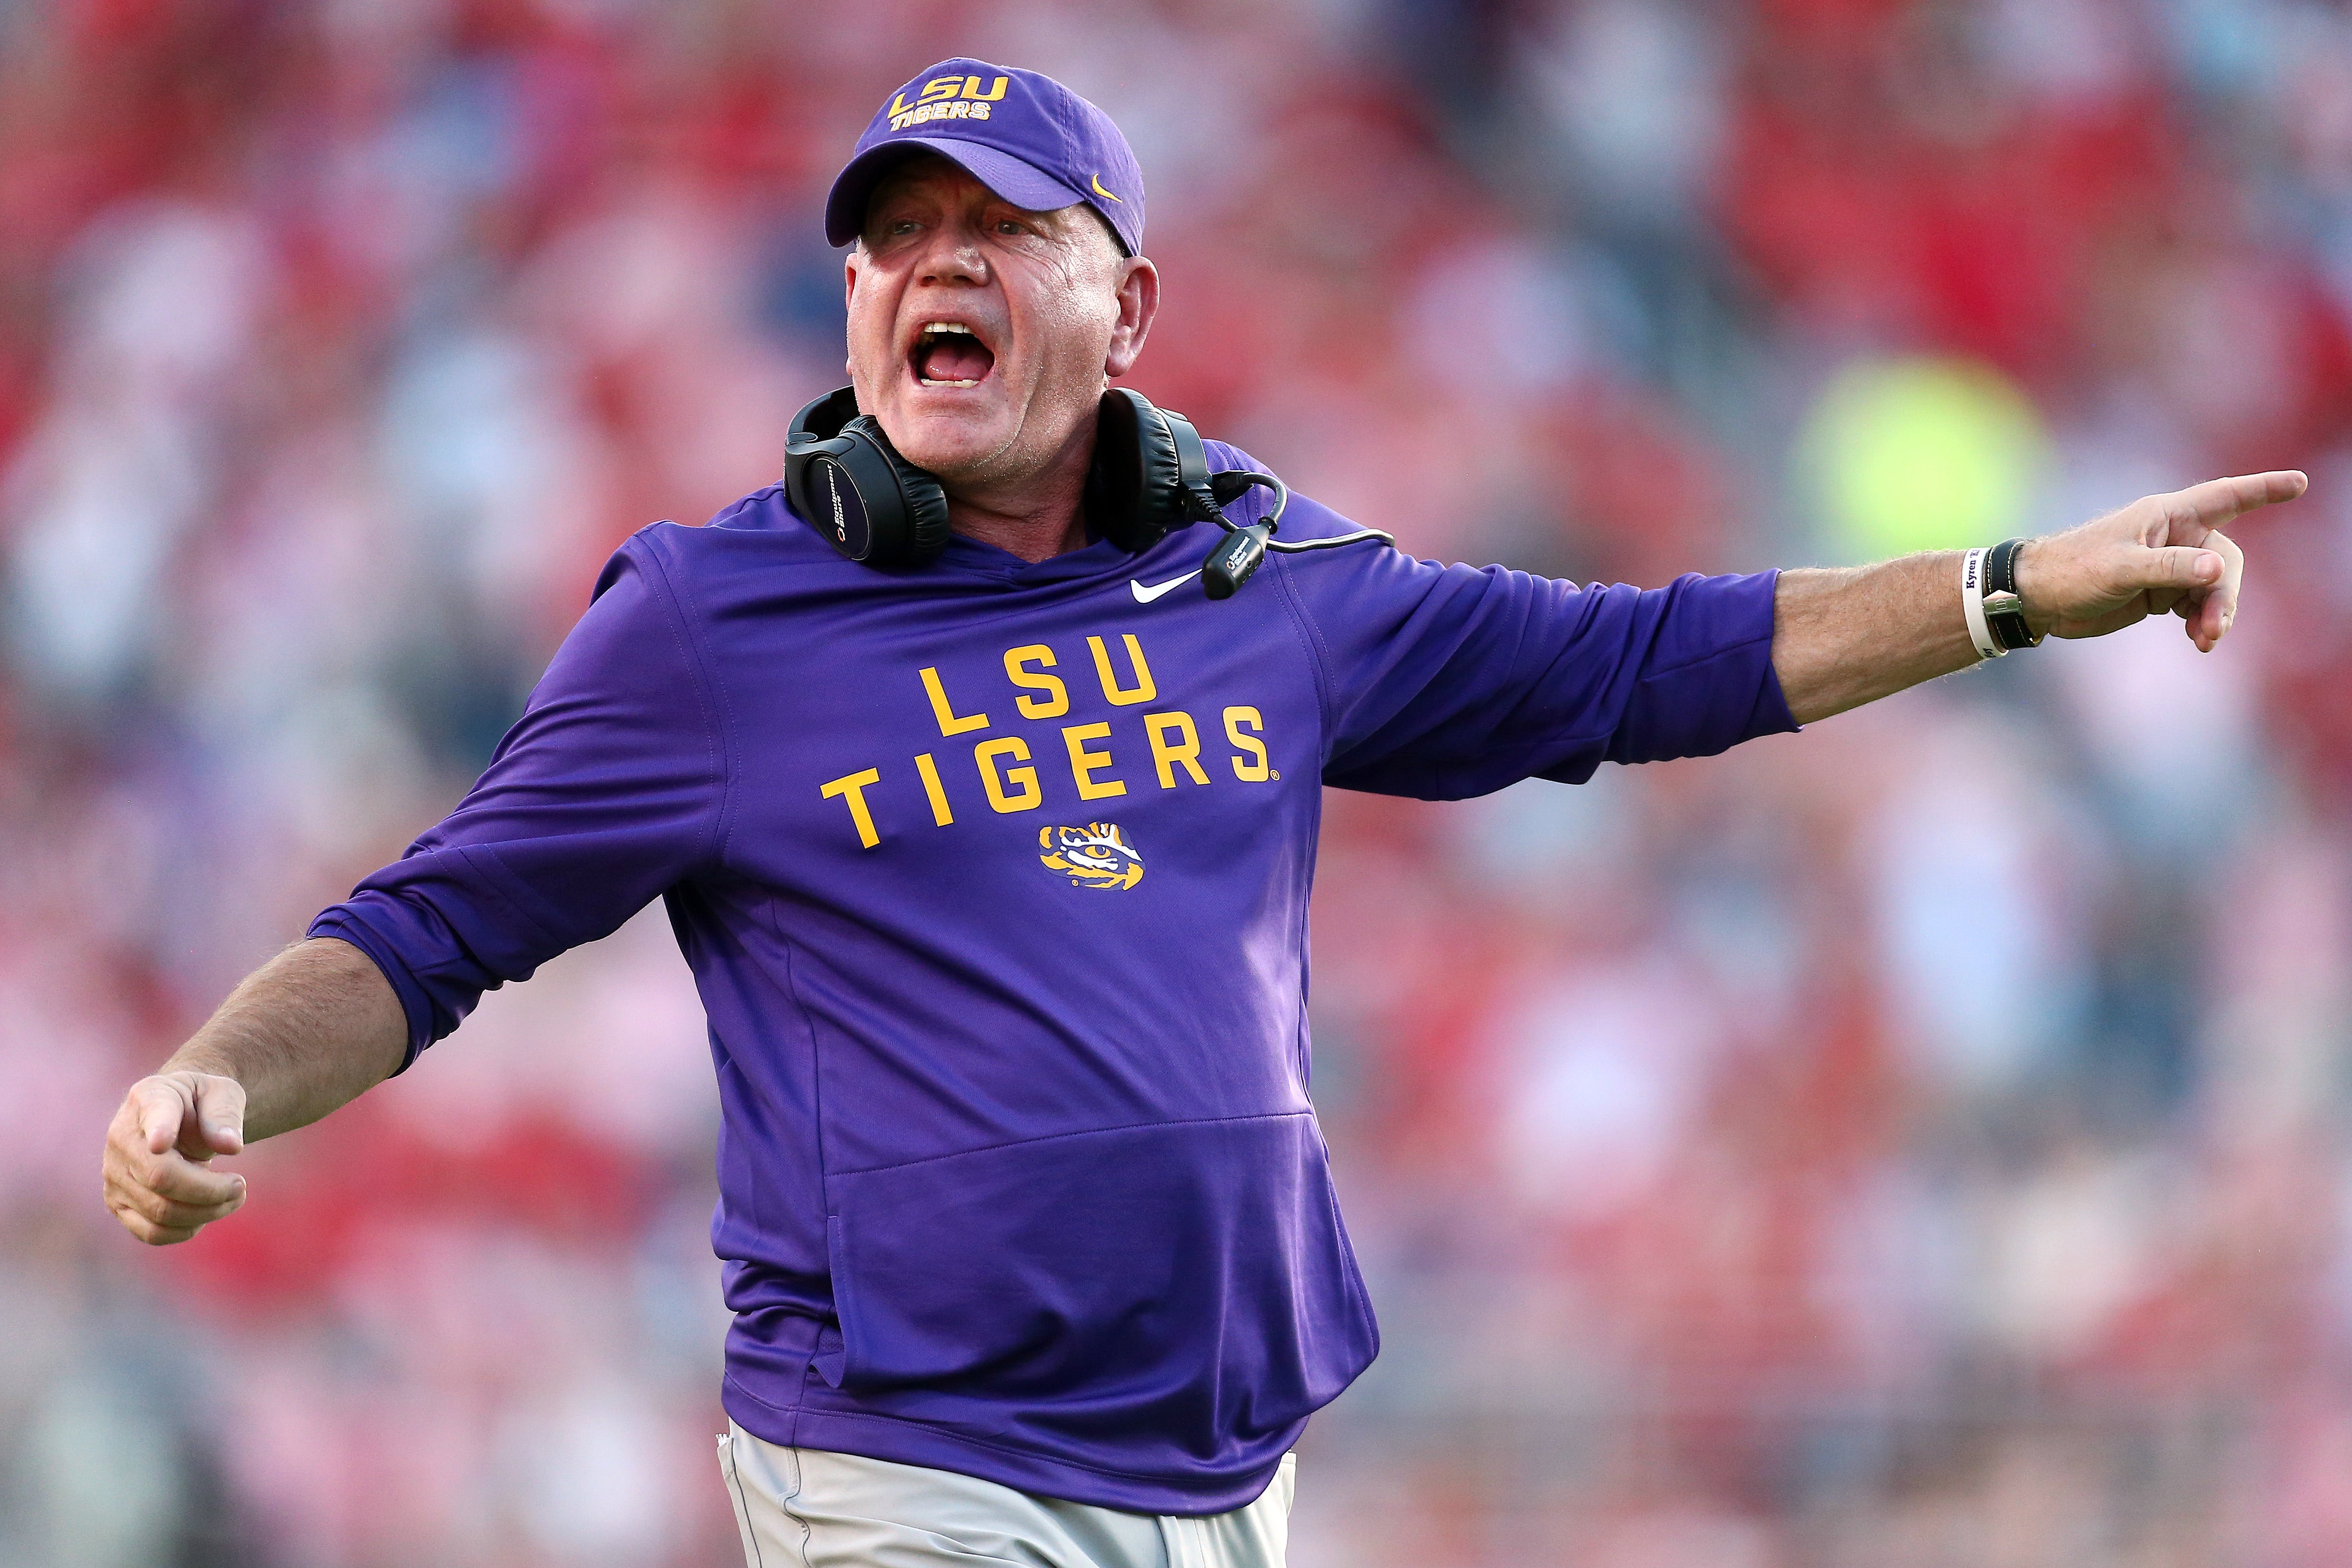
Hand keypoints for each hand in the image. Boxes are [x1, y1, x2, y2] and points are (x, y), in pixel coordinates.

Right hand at [101, 1071, 247, 1244]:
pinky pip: (150, 1232)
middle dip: (210, 1190)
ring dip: (206, 1212)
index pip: (153, 1116)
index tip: (162, 1142)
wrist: (179, 1116)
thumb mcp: (221, 1093)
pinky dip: (185, 1230)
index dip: (158, 1130)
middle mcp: (121, 1138)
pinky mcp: (118, 1203)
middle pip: (160, 1178)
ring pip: (159, 1211)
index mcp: (149, 1099)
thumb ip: (225, 1115)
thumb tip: (231, 1146)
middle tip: (241, 1186)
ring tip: (234, 1197)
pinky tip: (206, 1213)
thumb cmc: (202, 1103)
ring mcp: (114, 1174)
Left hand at [2015, 471, 2306, 651]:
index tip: (2300, 483)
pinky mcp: (2161, 591)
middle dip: (2226, 595)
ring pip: (2215, 587)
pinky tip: (2197, 639)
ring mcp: (2169, 565)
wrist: (2039, 598)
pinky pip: (2197, 604)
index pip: (2225, 497)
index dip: (2263, 489)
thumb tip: (2217, 570)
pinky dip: (2202, 621)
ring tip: (2204, 640)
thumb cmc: (2072, 571)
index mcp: (2167, 516)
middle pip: (2225, 561)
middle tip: (2213, 629)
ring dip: (2216, 613)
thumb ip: (2169, 569)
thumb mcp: (2120, 570)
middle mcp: (2174, 537)